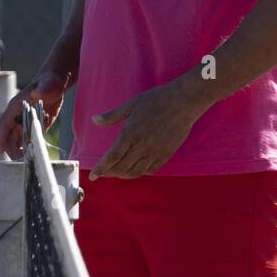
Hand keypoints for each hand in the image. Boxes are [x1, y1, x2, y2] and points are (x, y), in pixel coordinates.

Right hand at [0, 70, 68, 159]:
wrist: (56, 82)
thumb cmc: (50, 81)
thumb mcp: (48, 84)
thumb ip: (44, 89)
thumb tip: (37, 94)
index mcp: (16, 106)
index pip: (4, 124)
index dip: (0, 137)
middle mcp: (17, 115)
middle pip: (9, 136)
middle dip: (11, 149)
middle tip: (19, 162)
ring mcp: (25, 121)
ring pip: (17, 140)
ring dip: (19, 151)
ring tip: (25, 162)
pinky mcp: (34, 126)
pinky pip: (27, 139)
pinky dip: (28, 148)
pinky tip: (33, 156)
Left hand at [88, 80, 206, 179]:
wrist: (183, 102)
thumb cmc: (156, 100)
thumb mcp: (131, 105)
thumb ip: (111, 116)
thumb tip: (94, 120)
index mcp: (130, 133)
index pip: (112, 157)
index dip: (101, 169)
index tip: (93, 176)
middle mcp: (142, 146)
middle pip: (122, 168)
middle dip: (110, 173)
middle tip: (103, 173)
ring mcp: (155, 152)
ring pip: (136, 172)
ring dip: (124, 175)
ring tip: (117, 173)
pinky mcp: (166, 154)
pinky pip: (151, 170)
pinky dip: (140, 172)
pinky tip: (136, 169)